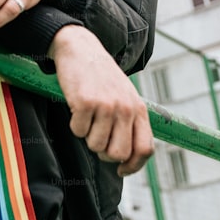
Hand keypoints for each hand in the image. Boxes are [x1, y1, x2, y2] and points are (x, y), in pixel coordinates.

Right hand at [49, 25, 153, 176]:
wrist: (81, 49)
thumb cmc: (101, 77)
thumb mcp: (125, 96)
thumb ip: (130, 123)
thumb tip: (124, 159)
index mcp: (138, 108)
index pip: (144, 149)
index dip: (133, 166)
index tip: (121, 170)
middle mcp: (125, 108)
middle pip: (118, 154)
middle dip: (104, 152)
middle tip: (97, 136)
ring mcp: (106, 105)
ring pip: (95, 145)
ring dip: (87, 135)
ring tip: (88, 115)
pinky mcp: (85, 102)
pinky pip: (78, 131)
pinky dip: (74, 124)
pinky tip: (77, 107)